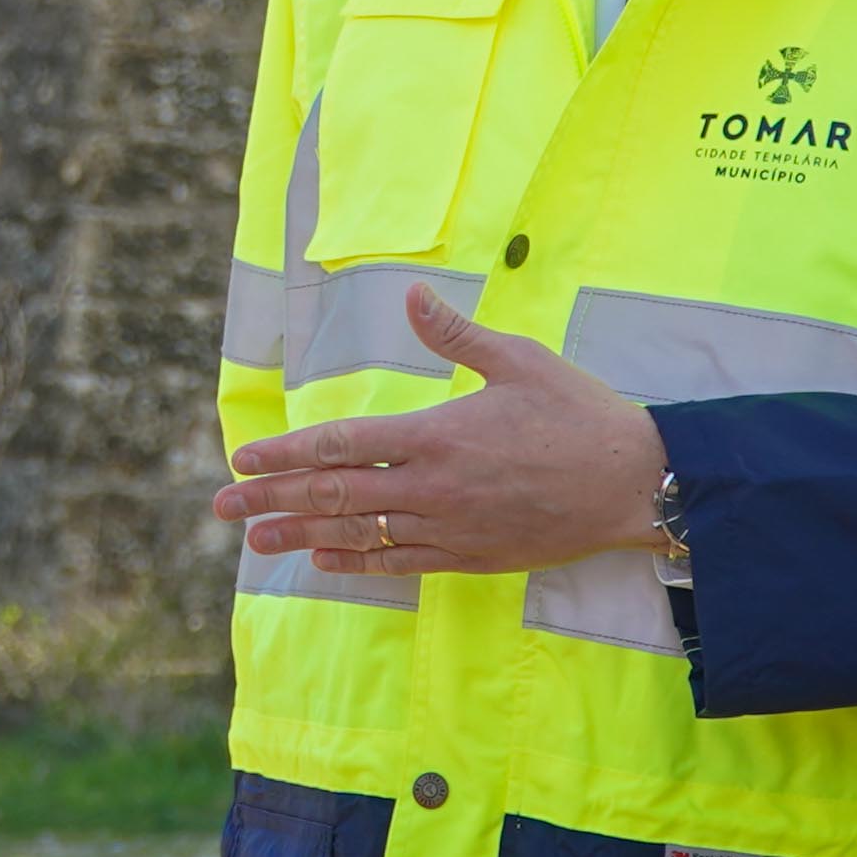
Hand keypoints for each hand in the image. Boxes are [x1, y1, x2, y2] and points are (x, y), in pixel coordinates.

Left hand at [211, 282, 666, 574]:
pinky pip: (398, 562)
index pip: (341, 445)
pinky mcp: (470, 556)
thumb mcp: (519, 360)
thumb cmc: (579, 414)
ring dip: (300, 535)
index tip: (242, 457)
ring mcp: (449, 527)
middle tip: (222, 507)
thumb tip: (412, 294)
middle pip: (335, 494)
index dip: (286, 454)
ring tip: (254, 541)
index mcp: (436, 435)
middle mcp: (432, 487)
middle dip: (272, 499)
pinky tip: (321, 560)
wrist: (635, 483)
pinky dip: (355, 561)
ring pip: (357, 534)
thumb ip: (455, 334)